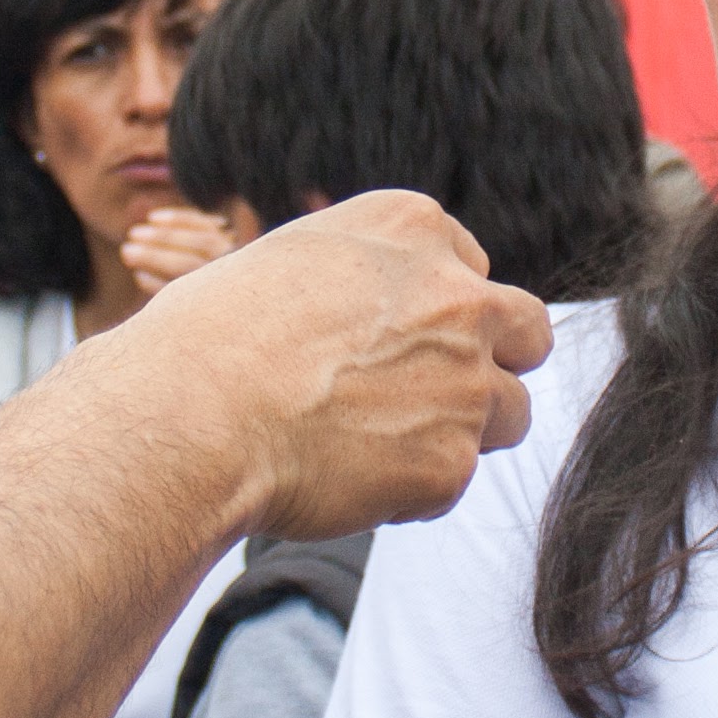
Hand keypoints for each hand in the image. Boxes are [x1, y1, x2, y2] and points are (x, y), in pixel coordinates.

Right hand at [122, 190, 554, 541]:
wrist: (189, 417)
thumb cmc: (210, 339)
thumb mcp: (289, 260)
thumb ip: (361, 276)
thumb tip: (378, 314)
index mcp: (413, 227)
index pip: (471, 267)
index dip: (436, 310)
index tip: (392, 339)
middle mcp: (459, 296)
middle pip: (528, 331)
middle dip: (492, 362)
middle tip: (430, 393)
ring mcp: (465, 381)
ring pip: (509, 414)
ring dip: (458, 431)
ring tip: (372, 445)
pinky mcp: (451, 463)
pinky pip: (452, 482)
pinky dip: (409, 490)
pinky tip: (340, 479)